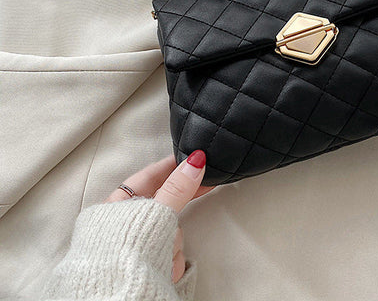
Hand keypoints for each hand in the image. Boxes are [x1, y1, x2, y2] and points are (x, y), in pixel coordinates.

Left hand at [105, 151, 213, 282]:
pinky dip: (170, 260)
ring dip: (172, 242)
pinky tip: (163, 268)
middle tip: (197, 193)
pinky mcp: (146, 267)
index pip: (149, 176)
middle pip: (162, 207)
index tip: (192, 158)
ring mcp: (134, 248)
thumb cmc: (121, 257)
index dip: (172, 166)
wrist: (117, 298)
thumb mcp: (155, 213)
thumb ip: (177, 187)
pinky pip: (168, 253)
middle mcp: (121, 227)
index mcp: (113, 207)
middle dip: (174, 214)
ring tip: (163, 253)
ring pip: (168, 232)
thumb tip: (194, 162)